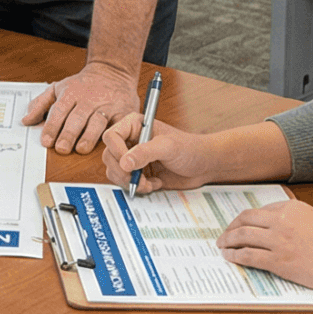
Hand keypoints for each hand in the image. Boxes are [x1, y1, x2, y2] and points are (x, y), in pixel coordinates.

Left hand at [22, 60, 139, 153]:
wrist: (112, 70)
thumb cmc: (83, 84)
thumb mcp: (58, 88)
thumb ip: (41, 104)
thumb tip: (26, 121)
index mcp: (71, 93)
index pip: (59, 110)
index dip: (52, 126)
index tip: (46, 141)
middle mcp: (88, 99)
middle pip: (77, 117)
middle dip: (69, 133)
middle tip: (62, 148)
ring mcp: (107, 105)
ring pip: (97, 121)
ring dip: (89, 136)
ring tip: (81, 148)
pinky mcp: (123, 111)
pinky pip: (118, 124)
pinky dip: (114, 133)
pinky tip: (109, 143)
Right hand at [101, 117, 215, 192]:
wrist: (203, 165)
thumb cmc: (189, 149)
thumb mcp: (168, 147)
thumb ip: (145, 152)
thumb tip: (124, 163)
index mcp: (134, 126)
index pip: (111, 136)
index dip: (116, 151)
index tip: (128, 164)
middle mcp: (130, 141)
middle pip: (109, 156)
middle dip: (122, 172)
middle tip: (138, 178)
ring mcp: (133, 157)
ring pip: (115, 172)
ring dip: (130, 182)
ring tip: (148, 183)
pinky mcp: (138, 172)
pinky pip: (126, 182)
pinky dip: (138, 187)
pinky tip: (154, 184)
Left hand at [214, 198, 312, 301]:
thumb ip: (296, 222)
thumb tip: (280, 230)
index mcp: (293, 207)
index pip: (261, 210)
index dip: (247, 219)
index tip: (240, 224)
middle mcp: (282, 220)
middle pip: (246, 219)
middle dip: (231, 227)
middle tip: (225, 234)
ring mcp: (279, 240)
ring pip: (242, 236)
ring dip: (228, 241)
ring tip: (222, 246)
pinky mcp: (279, 261)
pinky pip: (248, 256)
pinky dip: (235, 256)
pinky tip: (230, 258)